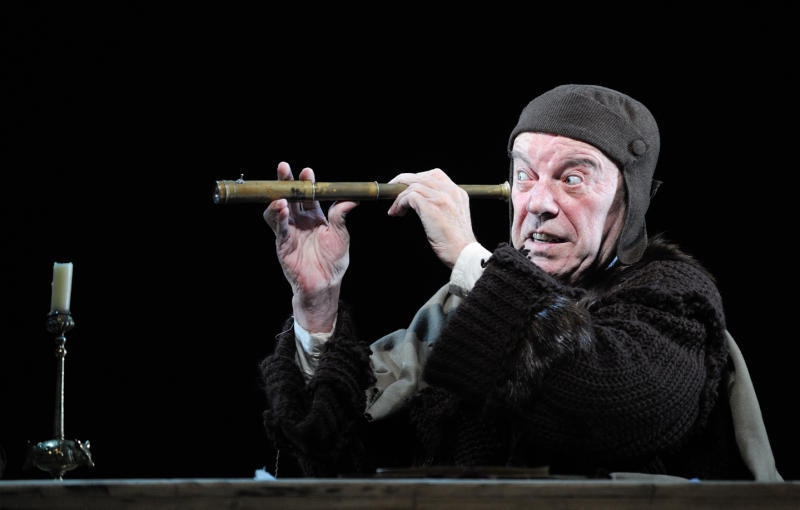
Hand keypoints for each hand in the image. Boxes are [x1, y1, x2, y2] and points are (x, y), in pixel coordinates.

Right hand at [262, 161, 357, 331]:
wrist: (325, 283)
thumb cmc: (334, 261)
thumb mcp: (341, 236)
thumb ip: (340, 217)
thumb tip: (351, 200)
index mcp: (314, 217)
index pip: (308, 195)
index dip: (306, 182)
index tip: (307, 172)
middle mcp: (300, 221)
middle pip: (290, 196)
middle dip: (286, 182)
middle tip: (284, 168)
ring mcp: (289, 231)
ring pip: (278, 210)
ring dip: (278, 198)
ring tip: (282, 193)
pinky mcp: (282, 244)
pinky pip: (278, 228)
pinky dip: (278, 216)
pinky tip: (281, 207)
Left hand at [387, 168, 476, 267]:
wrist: (462, 253)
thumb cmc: (456, 242)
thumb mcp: (453, 217)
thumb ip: (443, 206)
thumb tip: (421, 203)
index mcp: (457, 193)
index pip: (435, 175)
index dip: (418, 178)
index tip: (408, 188)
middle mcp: (450, 191)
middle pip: (421, 176)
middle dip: (403, 181)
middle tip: (392, 191)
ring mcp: (441, 197)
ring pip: (413, 185)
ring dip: (399, 197)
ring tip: (395, 209)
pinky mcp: (431, 206)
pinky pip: (409, 196)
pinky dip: (400, 203)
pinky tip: (398, 213)